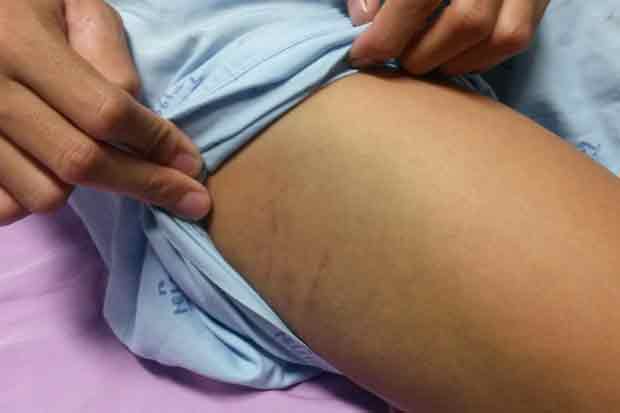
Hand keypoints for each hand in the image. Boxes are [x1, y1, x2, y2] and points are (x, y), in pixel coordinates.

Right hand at [0, 0, 210, 224]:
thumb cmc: (22, 7)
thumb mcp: (71, 5)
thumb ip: (109, 55)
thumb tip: (141, 123)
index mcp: (21, 44)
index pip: (106, 111)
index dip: (157, 142)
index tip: (193, 164)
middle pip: (82, 162)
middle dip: (147, 184)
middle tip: (190, 200)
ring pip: (46, 194)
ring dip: (81, 186)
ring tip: (91, 156)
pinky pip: (7, 208)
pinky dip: (34, 198)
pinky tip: (50, 171)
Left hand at [347, 0, 549, 74]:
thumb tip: (364, 19)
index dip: (387, 35)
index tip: (362, 55)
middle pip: (468, 21)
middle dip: (422, 52)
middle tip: (396, 56)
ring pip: (501, 35)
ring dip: (454, 61)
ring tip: (423, 57)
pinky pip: (517, 37)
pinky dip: (480, 57)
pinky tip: (452, 54)